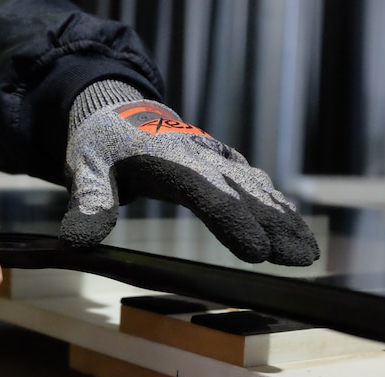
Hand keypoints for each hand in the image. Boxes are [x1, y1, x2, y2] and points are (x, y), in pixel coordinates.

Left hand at [62, 99, 319, 265]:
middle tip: (300, 260)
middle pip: (242, 193)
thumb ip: (88, 203)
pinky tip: (292, 222)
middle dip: (274, 226)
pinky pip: (254, 181)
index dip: (232, 221)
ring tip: (307, 252)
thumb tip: (77, 243)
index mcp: (168, 157)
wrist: (117, 109)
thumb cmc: (100, 144)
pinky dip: (276, 202)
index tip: (256, 250)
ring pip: (256, 187)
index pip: (205, 193)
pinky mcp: (221, 160)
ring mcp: (214, 156)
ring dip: (284, 218)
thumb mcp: (84, 169)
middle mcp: (200, 155)